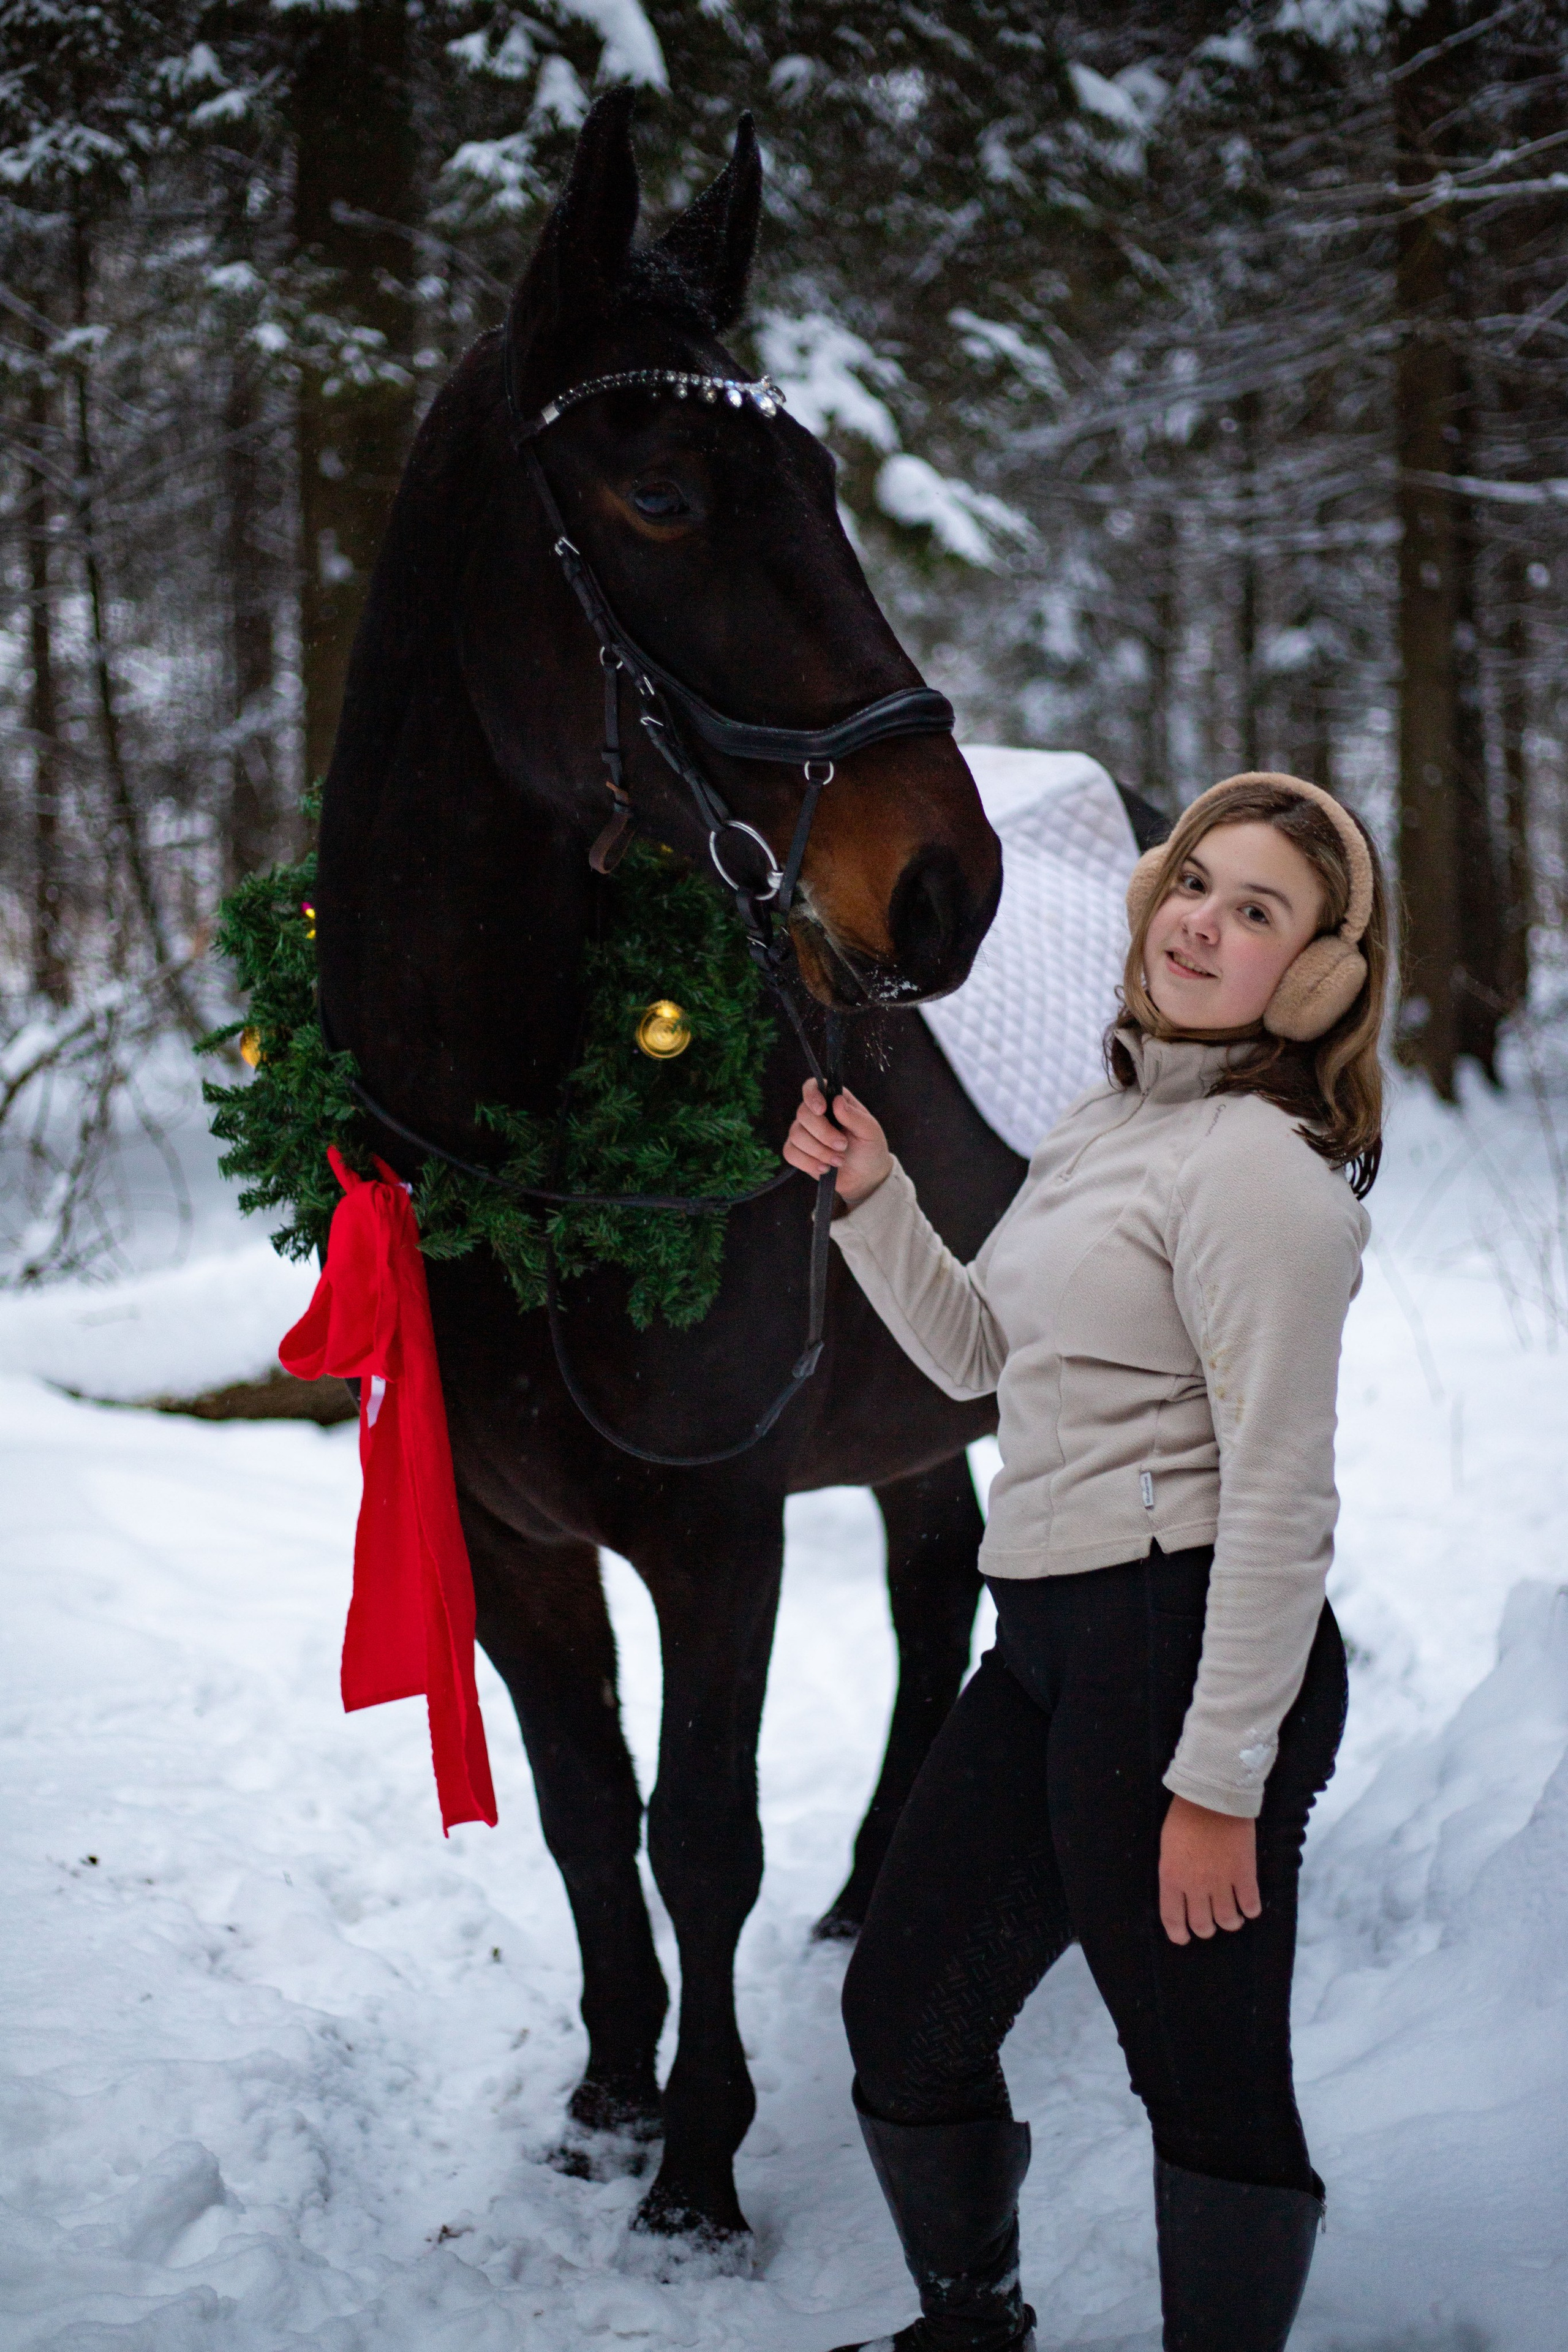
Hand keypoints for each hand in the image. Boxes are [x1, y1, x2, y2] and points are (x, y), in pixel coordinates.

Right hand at [782, 1080, 891, 1208]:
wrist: (865, 1176)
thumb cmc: (869, 1148)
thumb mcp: (870, 1131)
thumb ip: (855, 1117)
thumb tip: (837, 1101)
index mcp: (834, 1102)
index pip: (813, 1087)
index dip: (812, 1095)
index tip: (821, 1110)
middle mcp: (816, 1114)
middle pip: (803, 1114)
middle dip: (823, 1133)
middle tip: (842, 1146)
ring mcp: (805, 1133)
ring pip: (796, 1135)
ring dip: (819, 1151)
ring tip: (839, 1160)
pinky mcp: (799, 1152)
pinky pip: (791, 1153)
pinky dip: (808, 1163)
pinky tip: (825, 1168)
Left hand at [1158, 1794, 1260, 1944]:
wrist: (1213, 1797)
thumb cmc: (1184, 1817)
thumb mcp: (1168, 1848)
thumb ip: (1174, 1873)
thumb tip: (1180, 1892)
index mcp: (1171, 1878)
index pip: (1173, 1919)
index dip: (1179, 1934)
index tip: (1184, 1938)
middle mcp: (1195, 1886)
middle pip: (1203, 1925)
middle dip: (1206, 1929)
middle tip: (1210, 1921)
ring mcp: (1222, 1882)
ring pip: (1228, 1921)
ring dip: (1230, 1922)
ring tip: (1231, 1915)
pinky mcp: (1245, 1875)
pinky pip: (1250, 1906)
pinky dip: (1250, 1910)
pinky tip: (1248, 1905)